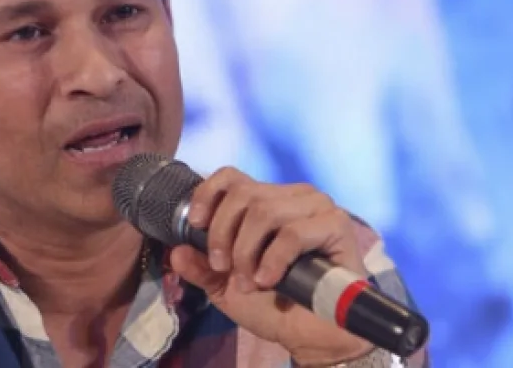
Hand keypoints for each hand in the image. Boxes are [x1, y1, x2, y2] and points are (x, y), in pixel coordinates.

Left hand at [167, 167, 374, 365]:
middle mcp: (292, 196)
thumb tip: (176, 251)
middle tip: (223, 268)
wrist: (310, 335)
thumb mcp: (225, 287)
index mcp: (266, 201)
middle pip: (243, 194)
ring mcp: (316, 207)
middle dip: (223, 234)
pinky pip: (293, 232)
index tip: (195, 224)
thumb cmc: (272, 305)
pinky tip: (269, 281)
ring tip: (250, 282)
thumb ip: (201, 268)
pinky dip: (273, 260)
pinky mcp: (336, 225)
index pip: (231, 177)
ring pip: (265, 211)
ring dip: (247, 251)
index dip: (208, 195)